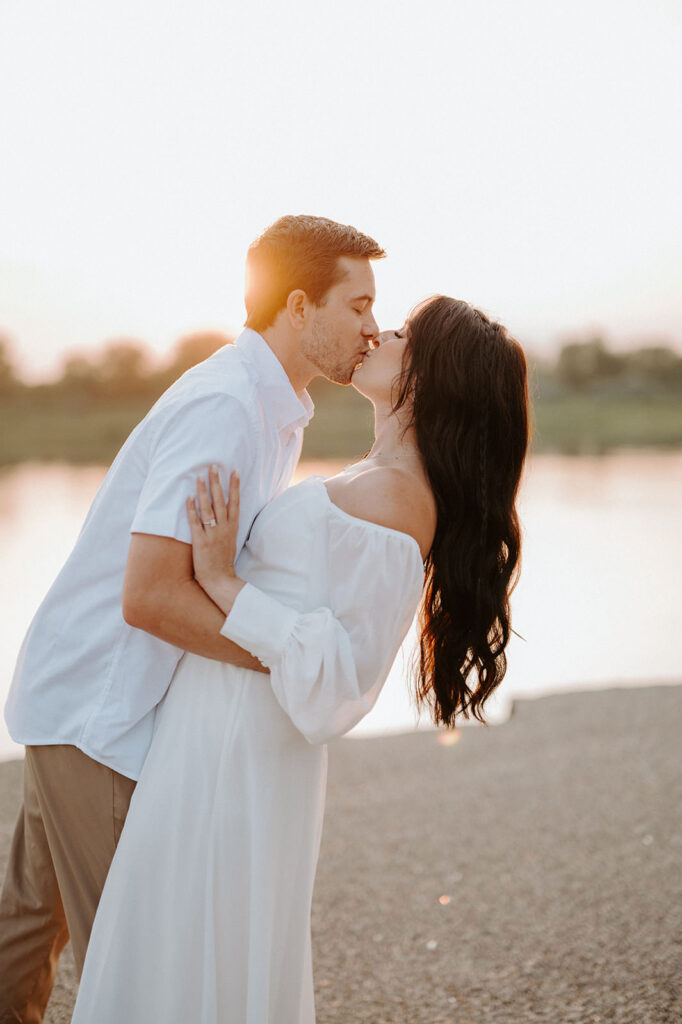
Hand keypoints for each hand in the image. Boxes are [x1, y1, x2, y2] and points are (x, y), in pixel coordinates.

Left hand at [186, 467, 239, 596]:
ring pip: (208, 508)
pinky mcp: (200, 542)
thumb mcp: (231, 541)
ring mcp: (212, 535)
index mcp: (233, 527)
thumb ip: (228, 527)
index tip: (234, 471)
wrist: (220, 580)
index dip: (235, 486)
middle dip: (217, 482)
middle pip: (220, 501)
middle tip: (213, 466)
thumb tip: (226, 513)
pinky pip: (195, 522)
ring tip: (199, 476)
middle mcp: (224, 528)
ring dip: (204, 491)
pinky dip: (192, 509)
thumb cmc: (224, 562)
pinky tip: (189, 497)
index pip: (235, 502)